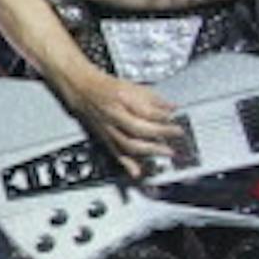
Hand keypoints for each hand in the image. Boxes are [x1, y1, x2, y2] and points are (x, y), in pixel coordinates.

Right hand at [60, 68, 184, 177]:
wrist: (80, 91)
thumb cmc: (105, 87)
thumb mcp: (131, 86)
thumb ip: (153, 98)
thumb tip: (172, 108)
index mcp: (120, 99)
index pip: (144, 111)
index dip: (162, 116)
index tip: (174, 118)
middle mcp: (113, 115)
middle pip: (137, 129)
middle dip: (160, 133)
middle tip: (177, 134)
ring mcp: (107, 128)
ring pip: (128, 144)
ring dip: (150, 150)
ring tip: (166, 152)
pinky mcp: (103, 138)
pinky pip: (115, 153)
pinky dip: (127, 164)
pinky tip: (137, 172)